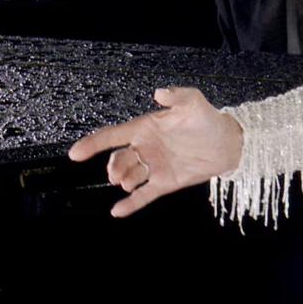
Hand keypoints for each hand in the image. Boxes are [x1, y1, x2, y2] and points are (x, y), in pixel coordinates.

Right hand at [67, 86, 243, 217]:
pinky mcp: (164, 182)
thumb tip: (159, 92)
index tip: (75, 152)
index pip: (112, 136)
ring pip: (129, 176)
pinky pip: (144, 195)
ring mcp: (153, 166)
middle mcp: (145, 148)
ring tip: (128, 182)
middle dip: (113, 167)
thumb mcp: (193, 101)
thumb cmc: (207, 119)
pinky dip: (130, 204)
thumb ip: (176, 95)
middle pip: (118, 159)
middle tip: (116, 173)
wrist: (227, 143)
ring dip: (124, 180)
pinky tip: (118, 211)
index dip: (92, 144)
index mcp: (144, 128)